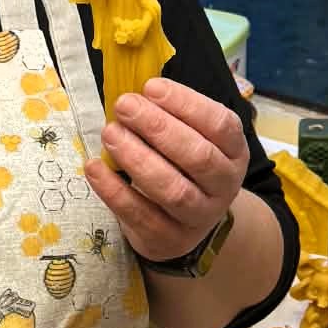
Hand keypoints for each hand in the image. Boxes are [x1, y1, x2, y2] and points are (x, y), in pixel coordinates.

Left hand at [86, 76, 248, 263]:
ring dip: (137, 158)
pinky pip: (141, 215)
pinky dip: (115, 191)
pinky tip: (94, 167)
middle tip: (124, 106)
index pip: (219, 124)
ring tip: (110, 133)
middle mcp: (224, 185)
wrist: (186, 224)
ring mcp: (200, 216)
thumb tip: (133, 92)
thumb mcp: (190, 138)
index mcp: (234, 151)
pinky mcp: (170, 239)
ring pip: (172, 189)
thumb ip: (169, 115)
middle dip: (158, 128)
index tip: (150, 87)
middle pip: (197, 156)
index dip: (186, 104)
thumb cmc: (183, 167)